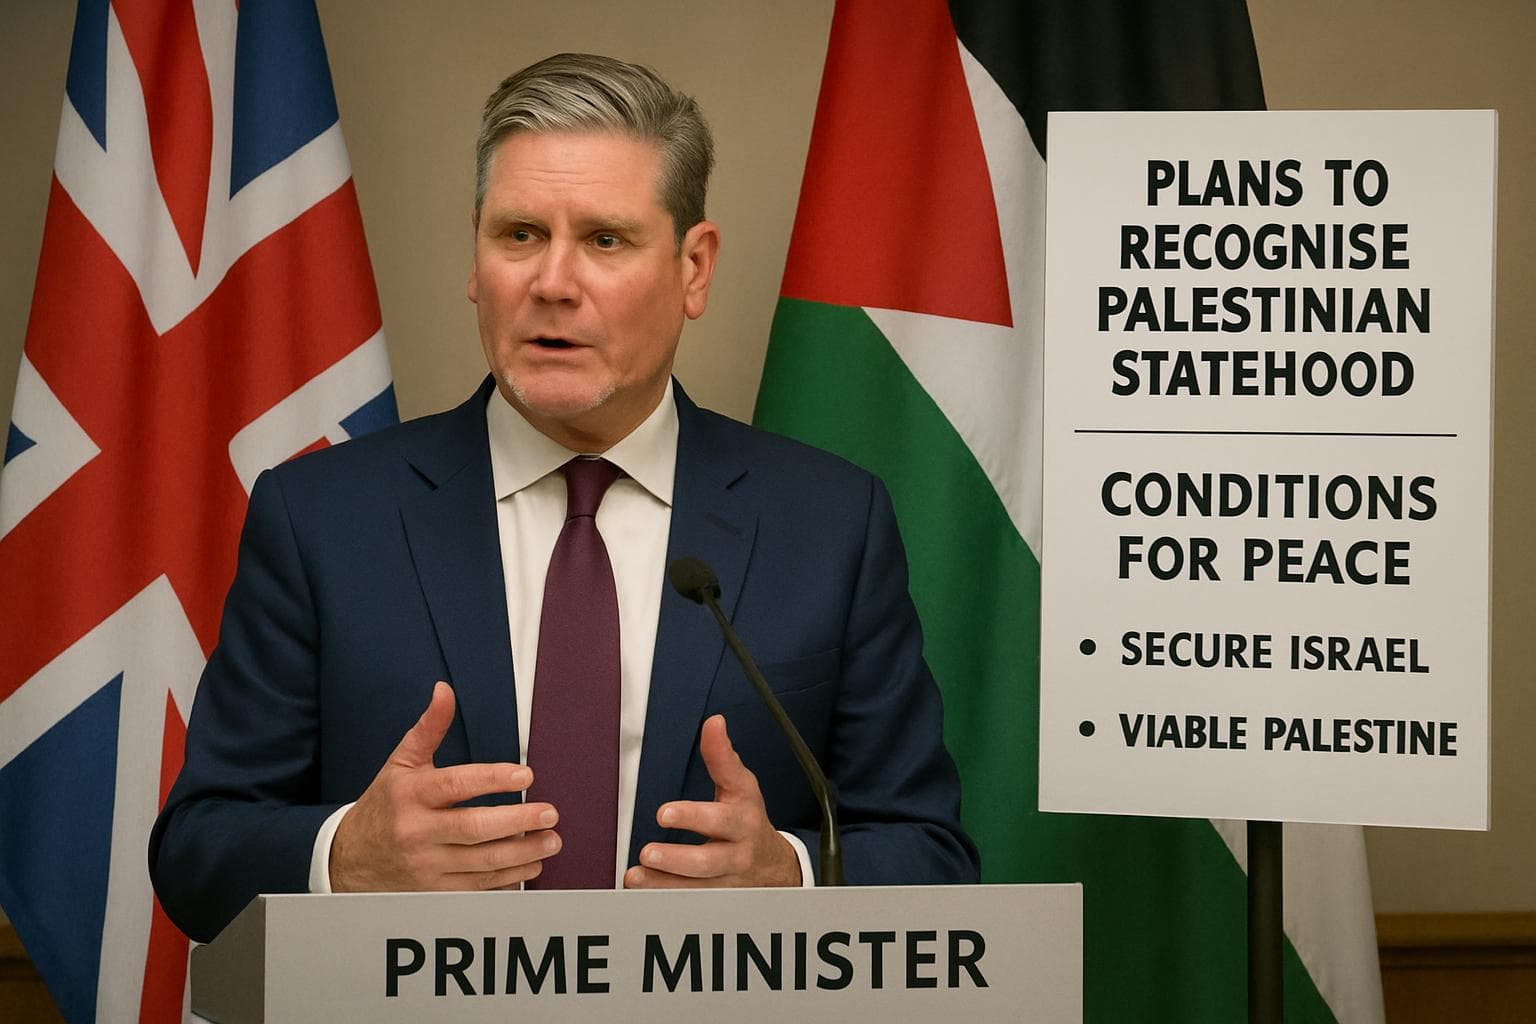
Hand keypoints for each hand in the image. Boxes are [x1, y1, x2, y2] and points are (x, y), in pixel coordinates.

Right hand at [329, 681, 560, 891]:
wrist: (348, 859)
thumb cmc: (384, 805)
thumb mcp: (400, 763)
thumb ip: (429, 728)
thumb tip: (444, 692)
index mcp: (410, 794)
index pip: (456, 785)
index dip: (493, 779)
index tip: (526, 775)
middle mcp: (417, 832)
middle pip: (474, 828)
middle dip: (517, 821)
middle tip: (549, 813)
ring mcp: (425, 866)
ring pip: (481, 862)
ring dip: (522, 853)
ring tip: (551, 840)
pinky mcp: (433, 892)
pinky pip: (477, 888)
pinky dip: (508, 879)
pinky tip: (530, 864)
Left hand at [624, 714, 801, 888]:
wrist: (775, 866)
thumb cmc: (748, 819)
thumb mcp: (741, 786)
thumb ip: (722, 757)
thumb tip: (713, 723)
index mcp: (743, 819)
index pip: (720, 818)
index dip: (693, 816)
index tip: (664, 813)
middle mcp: (737, 852)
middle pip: (709, 860)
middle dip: (677, 858)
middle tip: (647, 852)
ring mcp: (728, 881)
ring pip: (697, 888)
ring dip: (664, 884)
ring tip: (635, 876)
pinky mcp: (717, 900)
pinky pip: (692, 904)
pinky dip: (666, 900)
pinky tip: (643, 892)